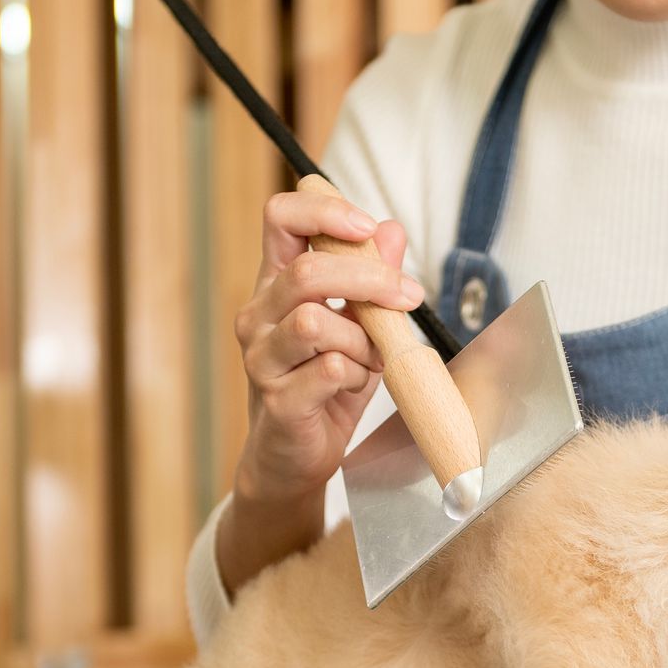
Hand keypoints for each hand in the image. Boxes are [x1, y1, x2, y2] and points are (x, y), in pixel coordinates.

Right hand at [216, 190, 424, 596]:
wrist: (295, 456)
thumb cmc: (324, 385)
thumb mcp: (357, 323)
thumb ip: (371, 276)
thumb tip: (391, 229)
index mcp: (274, 284)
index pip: (279, 217)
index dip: (323, 210)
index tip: (366, 228)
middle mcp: (258, 315)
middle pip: (306, 271)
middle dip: (370, 279)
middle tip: (409, 297)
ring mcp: (261, 358)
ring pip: (315, 323)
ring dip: (362, 338)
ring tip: (373, 357)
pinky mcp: (277, 399)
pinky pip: (328, 369)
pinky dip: (356, 374)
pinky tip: (356, 384)